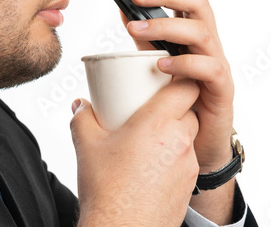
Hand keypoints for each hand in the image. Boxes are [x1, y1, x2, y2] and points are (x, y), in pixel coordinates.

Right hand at [71, 78, 199, 225]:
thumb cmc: (107, 190)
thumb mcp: (87, 146)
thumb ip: (82, 118)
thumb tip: (80, 105)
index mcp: (157, 124)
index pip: (186, 87)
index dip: (181, 79)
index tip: (167, 79)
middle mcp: (179, 140)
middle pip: (190, 109)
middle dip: (175, 105)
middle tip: (153, 109)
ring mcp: (188, 163)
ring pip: (190, 134)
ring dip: (177, 130)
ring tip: (152, 137)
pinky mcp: (189, 183)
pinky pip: (188, 158)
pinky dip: (176, 154)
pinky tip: (154, 163)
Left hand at [124, 0, 234, 172]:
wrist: (200, 138)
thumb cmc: (179, 96)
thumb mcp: (158, 59)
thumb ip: (146, 37)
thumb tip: (122, 8)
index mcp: (194, 31)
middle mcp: (209, 42)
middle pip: (198, 3)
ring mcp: (218, 63)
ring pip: (202, 32)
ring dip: (166, 27)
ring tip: (134, 30)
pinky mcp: (222, 88)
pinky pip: (210, 69)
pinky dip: (184, 63)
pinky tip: (160, 66)